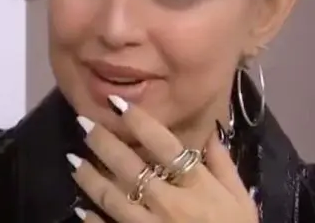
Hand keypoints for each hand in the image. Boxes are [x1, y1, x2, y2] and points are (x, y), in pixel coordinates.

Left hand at [67, 95, 258, 222]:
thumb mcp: (240, 199)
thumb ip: (223, 163)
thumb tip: (209, 130)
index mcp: (196, 185)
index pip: (163, 145)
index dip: (139, 121)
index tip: (117, 103)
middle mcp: (169, 202)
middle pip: (129, 166)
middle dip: (103, 142)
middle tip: (83, 122)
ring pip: (111, 197)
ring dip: (89, 177)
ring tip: (74, 160)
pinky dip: (92, 220)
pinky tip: (81, 208)